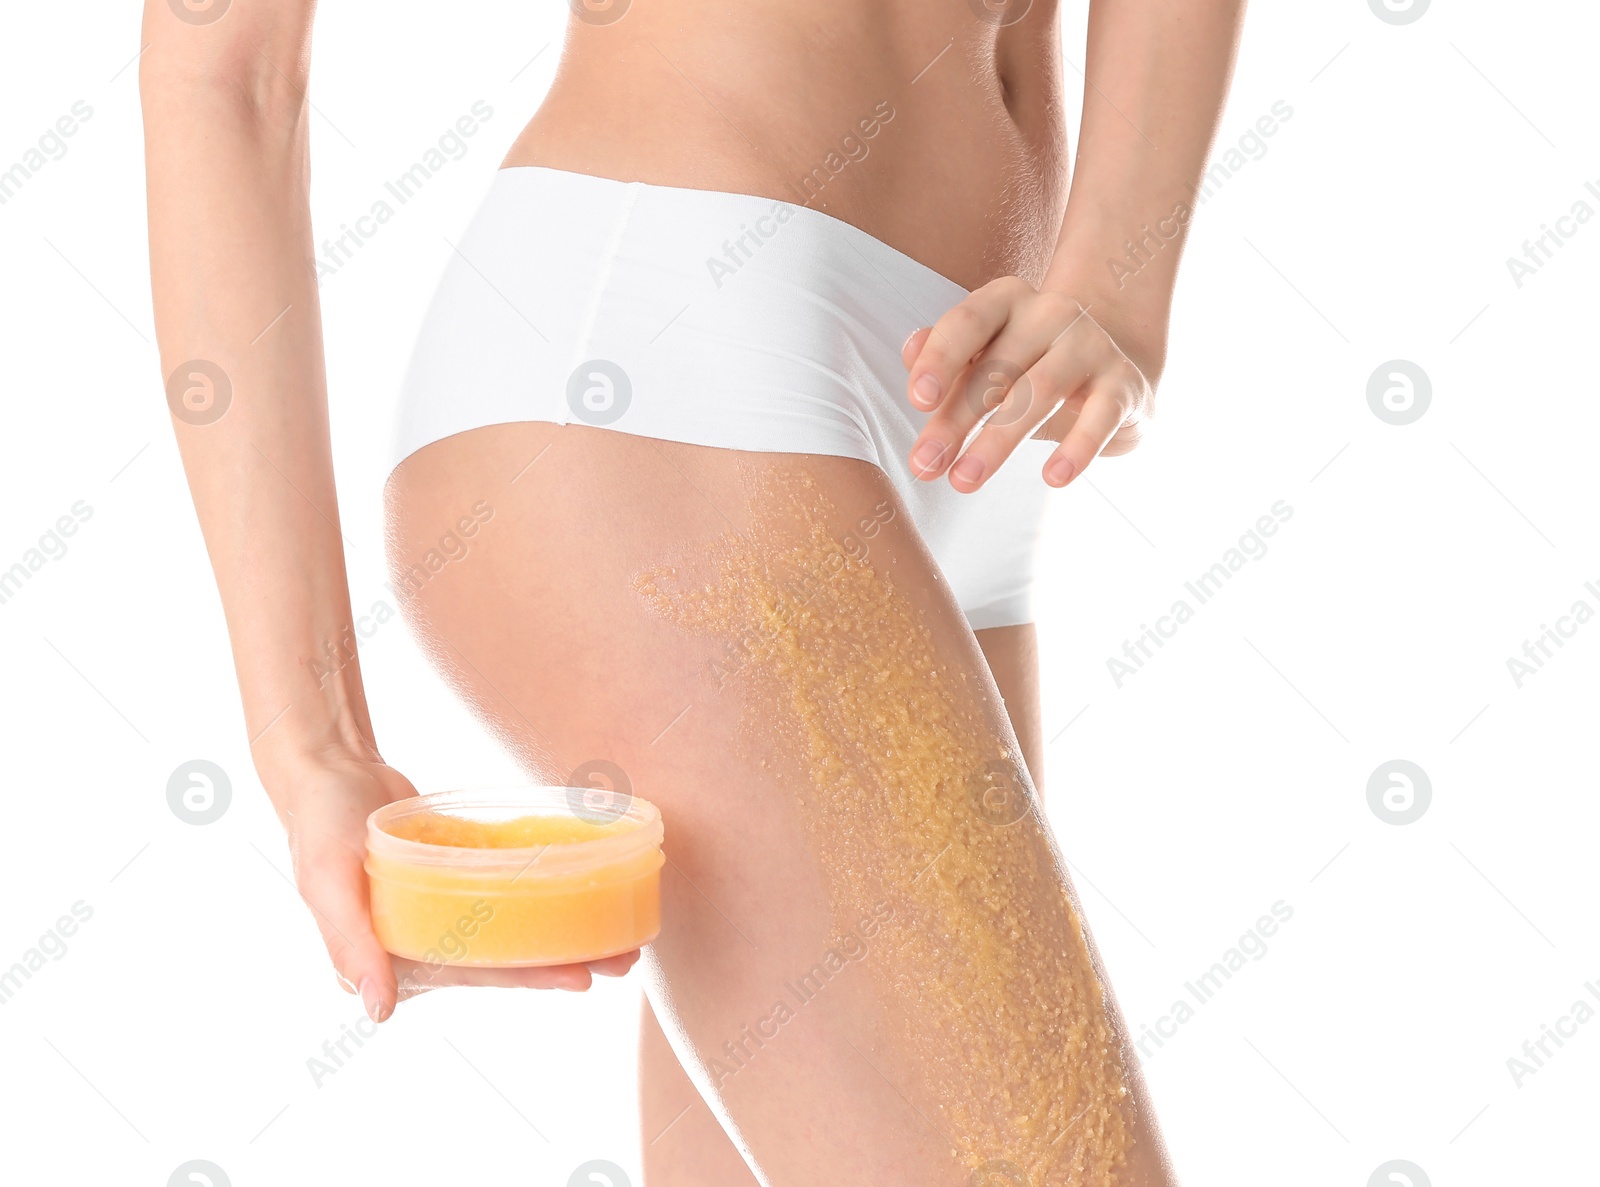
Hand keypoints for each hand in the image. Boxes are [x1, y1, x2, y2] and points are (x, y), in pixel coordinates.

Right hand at [258, 744, 639, 1022]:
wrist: (324, 768)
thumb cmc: (319, 825)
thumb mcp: (329, 882)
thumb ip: (352, 944)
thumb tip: (378, 1010)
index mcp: (390, 960)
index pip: (475, 976)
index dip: (528, 977)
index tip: (581, 978)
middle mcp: (417, 944)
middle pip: (503, 958)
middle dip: (562, 961)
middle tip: (624, 960)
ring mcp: (437, 911)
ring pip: (509, 928)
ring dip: (560, 931)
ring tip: (618, 936)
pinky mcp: (451, 876)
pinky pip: (503, 890)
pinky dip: (538, 892)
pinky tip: (580, 889)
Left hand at [901, 278, 1153, 491]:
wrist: (1108, 375)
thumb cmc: (1027, 369)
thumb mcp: (982, 360)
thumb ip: (943, 360)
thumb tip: (910, 352)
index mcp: (1007, 300)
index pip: (967, 323)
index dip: (940, 359)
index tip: (918, 401)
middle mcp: (1051, 312)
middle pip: (997, 366)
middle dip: (956, 420)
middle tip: (926, 465)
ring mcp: (1091, 344)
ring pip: (1040, 391)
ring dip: (998, 440)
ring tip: (965, 481)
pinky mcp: (1123, 383)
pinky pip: (1100, 416)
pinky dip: (1077, 448)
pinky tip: (1053, 479)